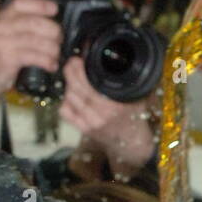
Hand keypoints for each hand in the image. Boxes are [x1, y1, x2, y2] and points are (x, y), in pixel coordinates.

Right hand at [0, 0, 61, 95]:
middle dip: (51, 30)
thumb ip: (26, 26)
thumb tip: (54, 24)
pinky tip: (52, 66)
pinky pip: (33, 57)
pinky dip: (46, 61)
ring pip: (35, 41)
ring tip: (57, 55)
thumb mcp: (11, 35)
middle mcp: (1, 27)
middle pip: (32, 22)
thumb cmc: (5, 55)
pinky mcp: (6, 59)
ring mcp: (2, 43)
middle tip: (60, 39)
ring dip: (52, 48)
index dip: (39, 4)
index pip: (20, 3)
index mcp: (3, 17)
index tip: (55, 9)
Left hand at [59, 56, 155, 176]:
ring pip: (70, 99)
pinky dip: (65, 102)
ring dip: (69, 86)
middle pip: (77, 90)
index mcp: (116, 106)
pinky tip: (71, 96)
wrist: (131, 141)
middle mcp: (102, 115)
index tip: (77, 60)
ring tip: (73, 78)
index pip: (91, 85)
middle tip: (71, 64)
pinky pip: (66, 113)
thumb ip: (128, 81)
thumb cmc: (133, 116)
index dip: (80, 71)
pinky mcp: (83, 129)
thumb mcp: (136, 96)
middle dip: (71, 74)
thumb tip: (118, 60)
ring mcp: (91, 123)